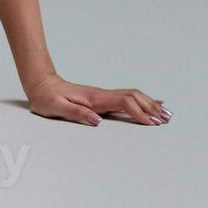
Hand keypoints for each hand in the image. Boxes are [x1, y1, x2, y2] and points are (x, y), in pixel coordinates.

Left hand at [25, 73, 170, 125]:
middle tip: (167, 120)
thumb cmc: (46, 98)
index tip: (152, 123)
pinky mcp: (102, 98)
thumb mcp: (56, 107)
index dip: (139, 112)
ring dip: (150, 104)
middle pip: (134, 97)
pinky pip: (126, 98)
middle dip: (151, 108)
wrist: (41, 84)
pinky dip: (142, 101)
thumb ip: (76, 113)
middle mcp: (102, 95)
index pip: (124, 102)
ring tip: (167, 114)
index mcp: (94, 98)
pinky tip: (153, 104)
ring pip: (133, 96)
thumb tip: (97, 121)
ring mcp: (103, 95)